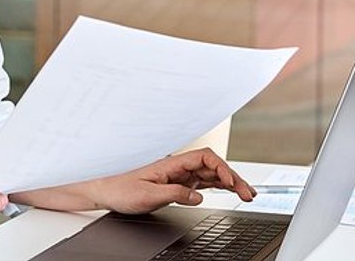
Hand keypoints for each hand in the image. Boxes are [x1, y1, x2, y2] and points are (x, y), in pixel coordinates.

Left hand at [92, 148, 256, 214]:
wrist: (105, 191)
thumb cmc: (121, 190)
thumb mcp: (147, 195)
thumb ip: (175, 194)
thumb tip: (198, 195)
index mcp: (171, 163)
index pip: (204, 158)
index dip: (221, 167)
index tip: (231, 182)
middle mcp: (177, 167)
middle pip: (212, 166)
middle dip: (233, 177)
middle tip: (249, 193)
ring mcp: (178, 175)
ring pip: (210, 175)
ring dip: (229, 182)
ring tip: (246, 193)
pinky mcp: (176, 184)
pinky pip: (202, 182)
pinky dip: (218, 186)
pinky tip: (228, 191)